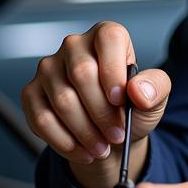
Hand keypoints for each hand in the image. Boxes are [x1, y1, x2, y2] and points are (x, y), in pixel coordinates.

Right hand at [20, 21, 170, 187]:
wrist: (111, 133)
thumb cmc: (132, 107)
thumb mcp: (155, 97)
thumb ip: (156, 88)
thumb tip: (137, 90)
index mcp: (106, 36)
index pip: (108, 39)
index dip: (114, 71)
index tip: (121, 100)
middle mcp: (74, 45)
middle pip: (82, 74)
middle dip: (102, 112)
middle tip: (117, 135)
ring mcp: (48, 68)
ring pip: (62, 101)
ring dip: (85, 132)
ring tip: (103, 147)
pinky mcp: (31, 93)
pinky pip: (41, 120)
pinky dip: (65, 142)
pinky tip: (83, 152)